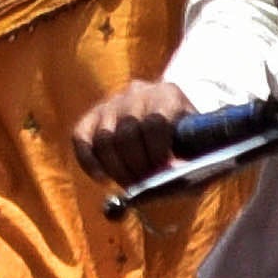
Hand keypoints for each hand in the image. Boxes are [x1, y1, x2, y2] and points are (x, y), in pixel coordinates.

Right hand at [73, 73, 190, 185]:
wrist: (171, 127)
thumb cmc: (187, 145)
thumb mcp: (197, 151)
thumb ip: (189, 165)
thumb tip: (170, 174)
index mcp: (168, 94)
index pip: (155, 122)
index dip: (156, 152)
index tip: (162, 172)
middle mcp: (138, 92)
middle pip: (127, 131)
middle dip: (135, 164)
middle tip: (143, 184)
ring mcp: (112, 102)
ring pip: (104, 138)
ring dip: (116, 168)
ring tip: (130, 184)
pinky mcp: (92, 115)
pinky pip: (81, 138)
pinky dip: (90, 162)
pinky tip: (103, 179)